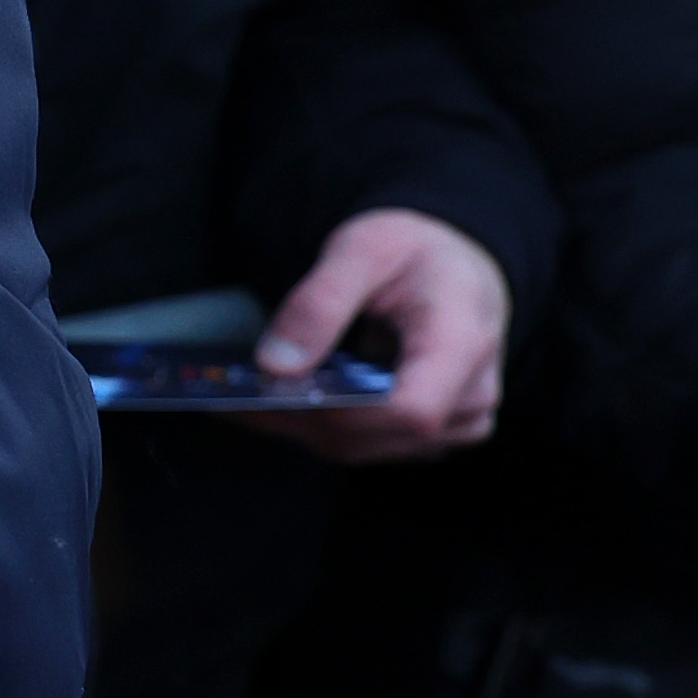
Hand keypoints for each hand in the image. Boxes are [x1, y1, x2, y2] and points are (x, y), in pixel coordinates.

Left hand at [237, 208, 505, 461]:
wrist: (453, 267)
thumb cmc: (414, 252)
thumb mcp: (363, 249)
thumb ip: (320, 302)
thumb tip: (274, 367)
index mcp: (464, 344)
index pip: (409, 411)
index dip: (338, 411)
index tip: (273, 387)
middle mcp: (471, 396)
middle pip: (371, 437)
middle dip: (295, 416)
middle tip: (226, 390)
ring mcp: (457, 424)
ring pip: (359, 449)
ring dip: (296, 424)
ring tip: (239, 394)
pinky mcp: (434, 436)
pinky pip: (365, 445)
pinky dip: (314, 425)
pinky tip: (274, 400)